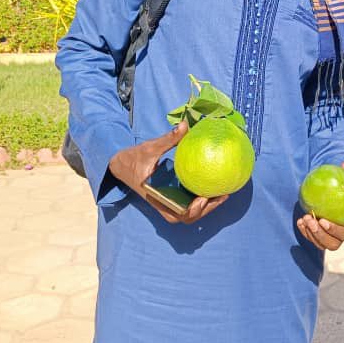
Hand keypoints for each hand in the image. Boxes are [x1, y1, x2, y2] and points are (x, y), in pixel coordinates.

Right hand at [107, 122, 227, 224]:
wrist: (120, 166)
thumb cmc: (134, 158)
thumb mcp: (150, 148)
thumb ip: (168, 139)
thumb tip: (186, 125)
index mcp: (157, 198)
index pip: (177, 213)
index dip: (192, 210)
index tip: (204, 198)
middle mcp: (163, 204)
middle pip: (189, 216)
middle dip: (207, 209)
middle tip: (223, 194)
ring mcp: (168, 202)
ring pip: (191, 212)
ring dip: (207, 206)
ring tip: (223, 191)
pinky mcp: (171, 197)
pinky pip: (189, 202)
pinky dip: (202, 199)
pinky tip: (215, 185)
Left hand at [297, 163, 343, 250]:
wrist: (339, 197)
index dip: (335, 230)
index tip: (323, 220)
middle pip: (334, 243)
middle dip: (320, 234)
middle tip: (311, 219)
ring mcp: (332, 238)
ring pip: (323, 244)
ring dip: (312, 234)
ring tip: (304, 219)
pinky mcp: (322, 238)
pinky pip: (314, 240)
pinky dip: (306, 233)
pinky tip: (300, 221)